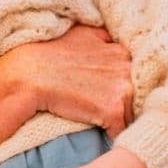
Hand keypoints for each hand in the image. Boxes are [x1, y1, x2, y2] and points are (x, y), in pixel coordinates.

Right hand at [14, 27, 134, 134]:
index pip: (134, 74)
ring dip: (121, 120)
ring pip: (133, 112)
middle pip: (137, 93)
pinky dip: (112, 134)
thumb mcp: (81, 34)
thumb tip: (111, 40)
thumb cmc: (49, 54)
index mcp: (120, 51)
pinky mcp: (113, 110)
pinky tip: (100, 132)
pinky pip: (122, 129)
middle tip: (106, 109)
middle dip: (127, 103)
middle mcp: (126, 67)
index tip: (110, 94)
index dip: (122, 86)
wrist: (30, 74)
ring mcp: (122, 88)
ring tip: (102, 122)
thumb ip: (102, 38)